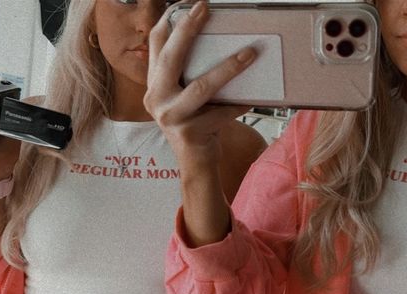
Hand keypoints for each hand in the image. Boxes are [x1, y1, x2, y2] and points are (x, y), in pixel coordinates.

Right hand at [143, 1, 255, 168]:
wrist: (196, 165)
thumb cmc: (197, 126)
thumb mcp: (186, 97)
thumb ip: (189, 74)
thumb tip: (218, 42)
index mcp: (154, 86)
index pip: (155, 46)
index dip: (169, 22)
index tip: (186, 4)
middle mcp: (156, 100)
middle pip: (171, 58)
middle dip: (188, 30)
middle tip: (204, 9)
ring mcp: (171, 117)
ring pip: (202, 86)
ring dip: (228, 68)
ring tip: (249, 54)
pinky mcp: (190, 133)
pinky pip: (222, 112)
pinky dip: (240, 104)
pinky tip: (253, 98)